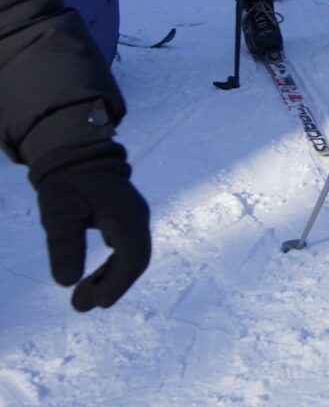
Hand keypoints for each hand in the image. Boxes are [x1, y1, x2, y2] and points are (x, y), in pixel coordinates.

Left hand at [29, 141, 150, 311]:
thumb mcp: (57, 213)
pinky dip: (111, 269)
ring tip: (82, 299)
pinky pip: (126, 250)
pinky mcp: (125, 223)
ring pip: (132, 257)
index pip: (133, 255)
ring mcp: (134, 220)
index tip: (98, 303)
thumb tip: (67, 282)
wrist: (75, 157)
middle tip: (81, 305)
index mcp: (126, 214)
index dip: (118, 282)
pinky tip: (92, 279)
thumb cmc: (66, 182)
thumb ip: (63, 245)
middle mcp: (137, 218)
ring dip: (110, 280)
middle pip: (136, 260)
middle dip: (112, 286)